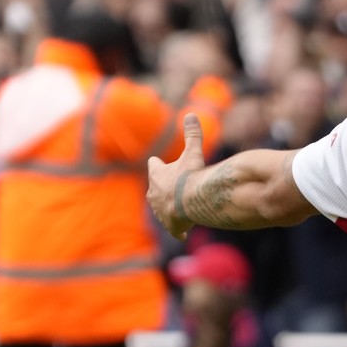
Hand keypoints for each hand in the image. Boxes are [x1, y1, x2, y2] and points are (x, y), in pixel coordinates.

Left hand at [147, 113, 206, 239]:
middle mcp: (154, 193)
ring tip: (178, 210)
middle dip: (162, 189)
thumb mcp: (192, 153)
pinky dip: (178, 229)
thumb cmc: (190, 176)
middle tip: (172, 189)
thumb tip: (191, 114)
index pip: (154, 165)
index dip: (158, 164)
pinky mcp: (170, 225)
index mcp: (157, 174)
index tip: (158, 162)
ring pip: (161, 209)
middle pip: (154, 189)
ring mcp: (160, 211)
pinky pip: (173, 228)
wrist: (190, 202)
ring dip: (169, 209)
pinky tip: (183, 232)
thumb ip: (193, 135)